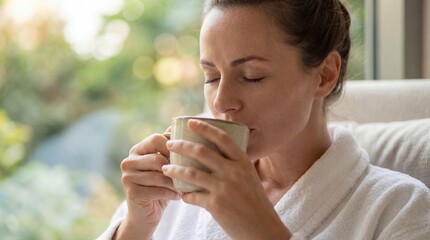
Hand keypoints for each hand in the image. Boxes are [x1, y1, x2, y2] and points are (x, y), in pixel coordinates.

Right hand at [115, 131, 180, 239]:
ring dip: (175, 182)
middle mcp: (129, 161)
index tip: (186, 156)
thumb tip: (181, 125)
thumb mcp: (165, 164)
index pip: (156, 139)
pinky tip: (178, 196)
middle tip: (188, 173)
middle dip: (175, 166)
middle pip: (157, 157)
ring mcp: (127, 177)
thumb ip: (170, 147)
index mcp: (137, 149)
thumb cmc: (160, 185)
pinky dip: (171, 193)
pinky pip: (158, 190)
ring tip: (185, 186)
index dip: (173, 147)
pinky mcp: (132, 193)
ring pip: (159, 175)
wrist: (145, 214)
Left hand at [162, 120, 290, 238]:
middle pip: (201, 151)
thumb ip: (234, 164)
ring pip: (191, 173)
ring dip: (175, 169)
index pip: (222, 138)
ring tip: (165, 168)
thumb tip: (214, 153)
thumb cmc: (255, 202)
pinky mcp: (215, 205)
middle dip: (181, 145)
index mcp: (242, 162)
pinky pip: (192, 196)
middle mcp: (233, 172)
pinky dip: (184, 194)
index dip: (205, 127)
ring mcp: (224, 188)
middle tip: (169, 144)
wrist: (262, 228)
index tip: (190, 122)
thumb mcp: (249, 177)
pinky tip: (181, 194)